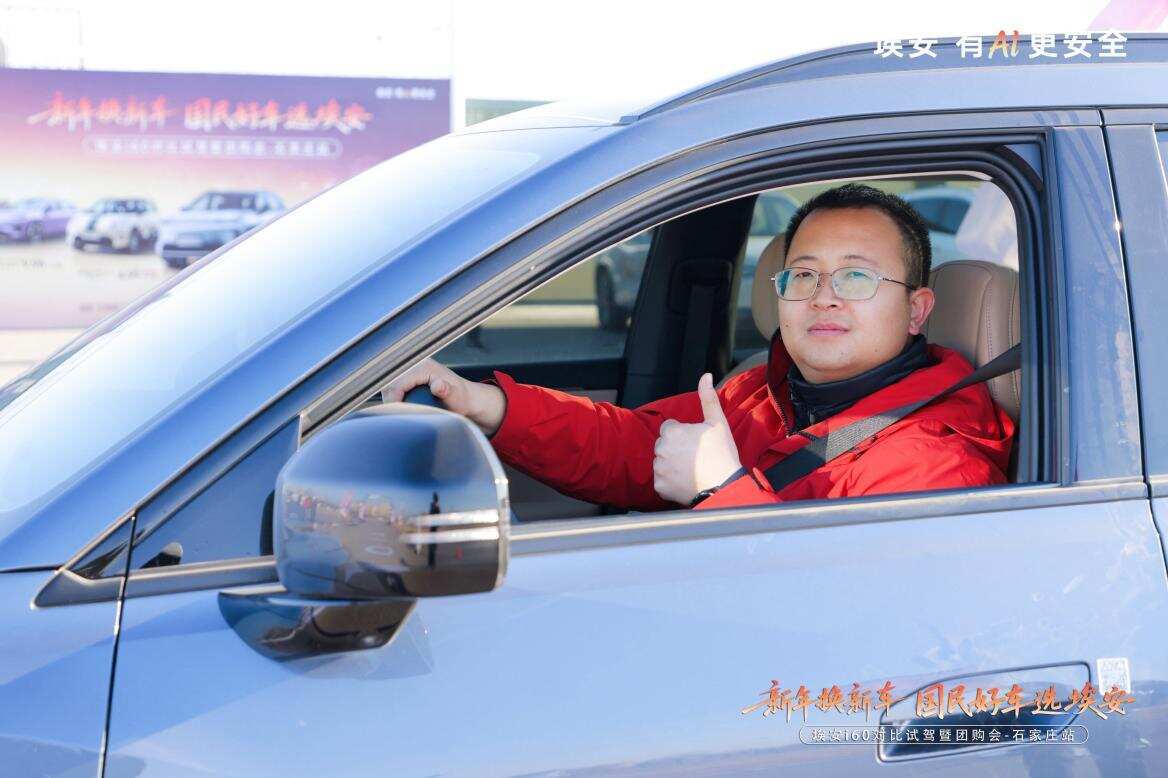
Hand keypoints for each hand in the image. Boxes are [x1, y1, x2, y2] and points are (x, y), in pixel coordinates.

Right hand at [383, 358, 506, 435]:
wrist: (466, 398)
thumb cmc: (461, 399)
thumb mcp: (456, 398)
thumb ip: (446, 391)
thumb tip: (438, 385)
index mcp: (424, 366)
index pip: (397, 381)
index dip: (393, 398)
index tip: (395, 413)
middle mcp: (416, 364)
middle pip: (390, 381)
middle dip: (389, 398)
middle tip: (395, 415)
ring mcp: (412, 368)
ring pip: (389, 382)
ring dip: (390, 397)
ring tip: (397, 411)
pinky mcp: (410, 374)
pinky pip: (394, 384)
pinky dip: (393, 395)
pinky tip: (400, 406)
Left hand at [652, 373, 742, 504]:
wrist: (724, 486)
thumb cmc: (722, 454)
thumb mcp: (717, 422)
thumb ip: (707, 397)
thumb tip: (705, 376)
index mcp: (672, 432)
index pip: (670, 428)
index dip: (683, 434)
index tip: (696, 443)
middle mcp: (661, 449)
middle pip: (664, 444)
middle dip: (675, 448)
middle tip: (695, 457)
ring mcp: (659, 469)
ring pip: (662, 462)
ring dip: (672, 464)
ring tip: (692, 469)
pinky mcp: (660, 487)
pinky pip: (662, 480)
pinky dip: (670, 482)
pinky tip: (686, 481)